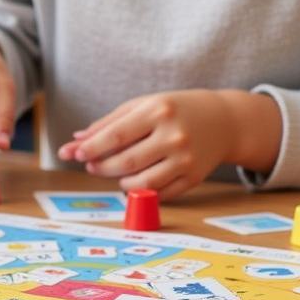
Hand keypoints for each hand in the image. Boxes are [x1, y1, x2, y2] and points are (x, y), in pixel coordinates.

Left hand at [57, 90, 280, 201]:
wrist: (224, 120)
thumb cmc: (175, 109)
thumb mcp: (143, 105)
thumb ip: (110, 122)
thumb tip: (76, 141)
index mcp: (158, 111)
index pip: (117, 135)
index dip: (93, 148)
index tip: (75, 154)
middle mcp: (174, 136)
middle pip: (126, 162)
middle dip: (102, 167)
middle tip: (91, 166)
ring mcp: (186, 159)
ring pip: (142, 183)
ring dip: (120, 182)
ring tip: (115, 173)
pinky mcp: (194, 178)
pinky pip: (160, 193)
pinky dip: (142, 191)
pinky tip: (136, 181)